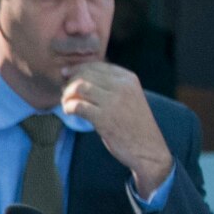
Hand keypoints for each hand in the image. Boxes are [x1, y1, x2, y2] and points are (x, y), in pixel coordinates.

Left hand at [61, 62, 173, 196]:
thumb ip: (111, 85)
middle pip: (85, 74)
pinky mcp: (103, 118)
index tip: (67, 76)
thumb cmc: (134, 124)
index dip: (77, 69)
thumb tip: (81, 74)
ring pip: (79, 87)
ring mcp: (113, 102)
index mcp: (128, 78)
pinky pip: (77, 105)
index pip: (96, 65)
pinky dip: (68, 107)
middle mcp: (122, 86)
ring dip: (67, 94)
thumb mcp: (129, 97)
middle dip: (70, 82)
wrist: (148, 149)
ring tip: (66, 103)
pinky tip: (69, 111)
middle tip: (65, 93)